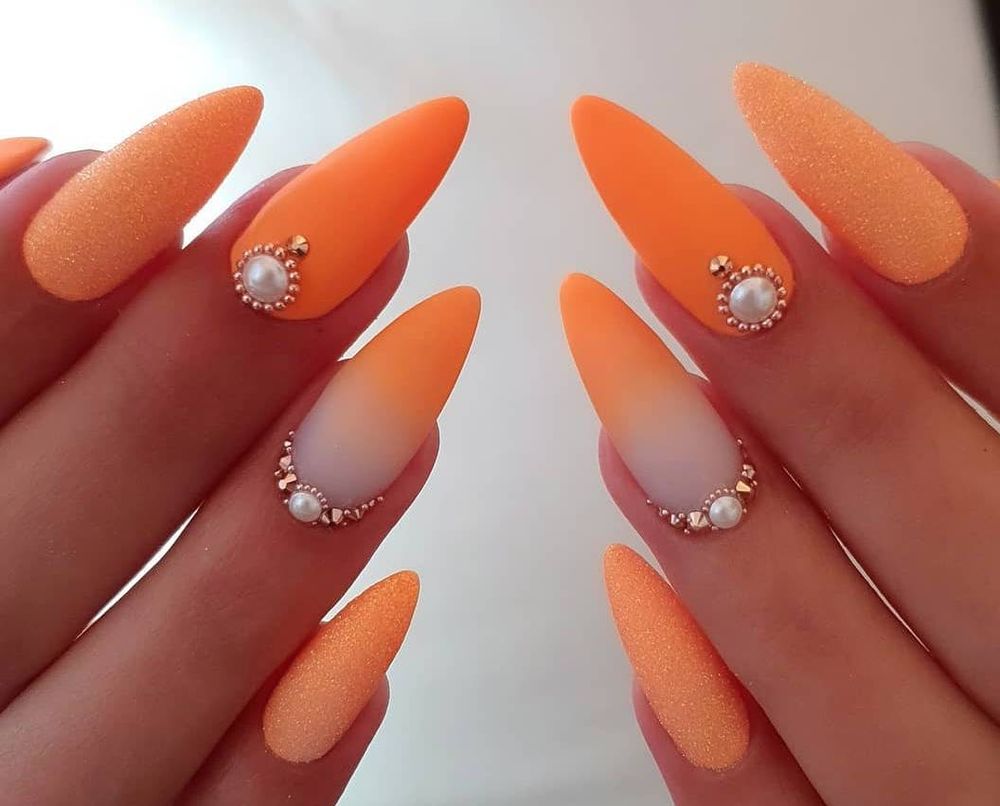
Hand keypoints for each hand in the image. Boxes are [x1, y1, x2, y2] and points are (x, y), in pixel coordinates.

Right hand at [0, 92, 473, 803]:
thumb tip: (59, 178)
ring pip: (177, 668)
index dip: (50, 269)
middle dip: (216, 353)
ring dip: (303, 511)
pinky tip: (388, 619)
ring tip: (424, 360)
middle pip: (70, 513)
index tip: (220, 140)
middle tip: (364, 222)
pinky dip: (299, 736)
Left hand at [562, 65, 999, 804]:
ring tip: (616, 358)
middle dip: (798, 355)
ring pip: (830, 668)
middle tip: (669, 228)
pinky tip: (631, 593)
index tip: (806, 149)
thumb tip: (888, 209)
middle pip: (938, 516)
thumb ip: (997, 368)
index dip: (956, 265)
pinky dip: (705, 717)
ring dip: (714, 504)